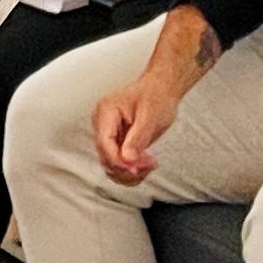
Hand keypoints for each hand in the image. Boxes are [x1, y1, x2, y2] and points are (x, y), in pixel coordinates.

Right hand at [94, 46, 187, 183]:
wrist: (161, 90)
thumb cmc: (156, 96)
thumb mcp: (149, 116)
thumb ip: (137, 138)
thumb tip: (127, 159)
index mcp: (106, 111)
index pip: (104, 143)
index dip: (119, 161)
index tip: (137, 169)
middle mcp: (102, 124)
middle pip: (106, 157)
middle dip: (127, 167)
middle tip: (149, 164)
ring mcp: (108, 134)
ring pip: (111, 165)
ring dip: (130, 172)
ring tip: (149, 164)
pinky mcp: (115, 143)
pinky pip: (118, 164)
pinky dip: (131, 170)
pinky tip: (145, 165)